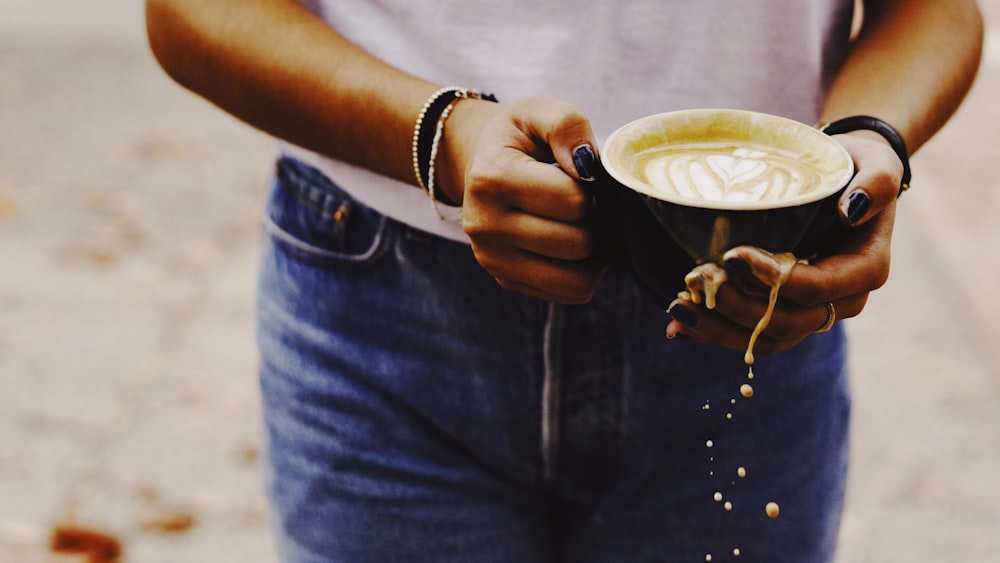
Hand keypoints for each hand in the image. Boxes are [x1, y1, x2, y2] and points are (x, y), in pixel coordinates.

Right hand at [441, 96, 606, 303]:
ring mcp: (492, 259)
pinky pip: (569, 293)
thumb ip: (566, 125)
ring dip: (592, 253)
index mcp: (491, 178)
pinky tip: (569, 245)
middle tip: (580, 201)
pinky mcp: (506, 280)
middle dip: (592, 220)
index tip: (576, 175)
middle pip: (577, 242)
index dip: (590, 186)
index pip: (572, 201)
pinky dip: (582, 272)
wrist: (481, 164)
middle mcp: (484, 225)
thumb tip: (586, 167)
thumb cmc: (519, 139)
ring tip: (578, 224)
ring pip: (576, 279)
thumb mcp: (538, 112)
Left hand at [665, 132, 903, 354]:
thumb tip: (851, 209)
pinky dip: (714, 331)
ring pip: (765, 338)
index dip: (775, 280)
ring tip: (677, 308)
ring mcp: (811, 312)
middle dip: (738, 308)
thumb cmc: (855, 167)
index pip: (819, 288)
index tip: (733, 256)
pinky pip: (750, 335)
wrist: (842, 181)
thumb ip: (874, 182)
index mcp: (865, 269)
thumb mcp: (874, 162)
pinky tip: (678, 324)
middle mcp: (841, 300)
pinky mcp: (784, 313)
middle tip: (697, 281)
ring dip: (718, 329)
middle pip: (787, 322)